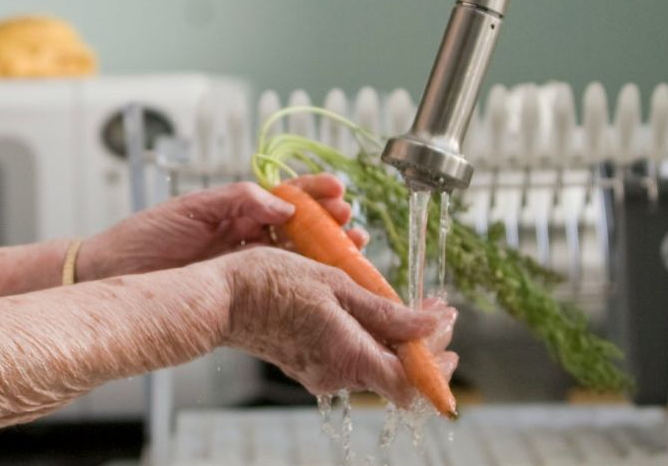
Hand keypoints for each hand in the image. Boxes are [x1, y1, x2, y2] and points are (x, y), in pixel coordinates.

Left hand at [75, 175, 366, 281]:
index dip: (313, 192)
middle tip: (352, 225)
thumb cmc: (143, 238)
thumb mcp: (190, 210)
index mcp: (233, 209)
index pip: (283, 195)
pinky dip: (304, 282)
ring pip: (296, 256)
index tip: (338, 191)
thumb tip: (281, 203)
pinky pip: (278, 285)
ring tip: (353, 249)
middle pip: (299, 227)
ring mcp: (243, 265)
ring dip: (326, 252)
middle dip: (330, 223)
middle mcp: (243, 235)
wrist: (112, 275)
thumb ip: (236, 201)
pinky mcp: (238, 292)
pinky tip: (325, 282)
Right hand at [217, 246, 458, 405]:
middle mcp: (337, 374)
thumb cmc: (270, 283)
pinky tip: (367, 309)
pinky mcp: (308, 364)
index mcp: (349, 356)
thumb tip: (430, 326)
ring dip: (395, 337)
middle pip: (396, 373)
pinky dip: (368, 337)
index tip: (447, 328)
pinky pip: (350, 356)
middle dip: (422, 343)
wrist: (220, 298)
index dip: (437, 364)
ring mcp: (320, 372)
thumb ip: (385, 312)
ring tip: (403, 303)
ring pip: (374, 363)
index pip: (411, 384)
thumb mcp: (335, 285)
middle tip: (433, 310)